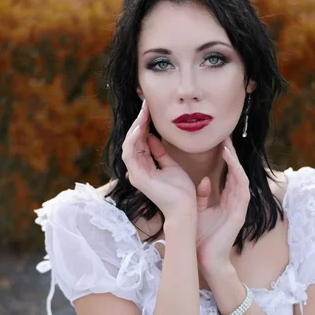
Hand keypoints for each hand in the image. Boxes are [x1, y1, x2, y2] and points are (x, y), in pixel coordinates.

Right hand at [121, 100, 196, 218]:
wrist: (186, 209)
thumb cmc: (181, 191)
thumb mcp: (171, 165)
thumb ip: (160, 152)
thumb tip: (152, 137)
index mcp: (145, 167)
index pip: (140, 141)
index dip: (143, 124)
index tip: (150, 109)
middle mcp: (137, 170)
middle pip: (133, 141)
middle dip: (139, 121)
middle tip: (146, 105)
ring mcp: (135, 174)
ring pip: (128, 145)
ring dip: (135, 127)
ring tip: (143, 112)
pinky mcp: (138, 178)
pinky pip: (130, 154)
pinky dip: (134, 139)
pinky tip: (141, 126)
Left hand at [195, 136, 249, 271]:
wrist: (204, 257)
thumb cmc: (201, 236)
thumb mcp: (199, 210)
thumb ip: (202, 196)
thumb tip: (205, 180)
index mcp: (226, 200)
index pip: (229, 173)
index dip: (226, 158)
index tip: (219, 142)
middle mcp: (235, 201)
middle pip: (237, 172)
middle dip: (232, 154)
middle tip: (226, 136)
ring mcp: (239, 206)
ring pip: (241, 177)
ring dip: (235, 161)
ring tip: (227, 145)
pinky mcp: (240, 212)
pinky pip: (241, 188)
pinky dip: (237, 174)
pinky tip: (231, 162)